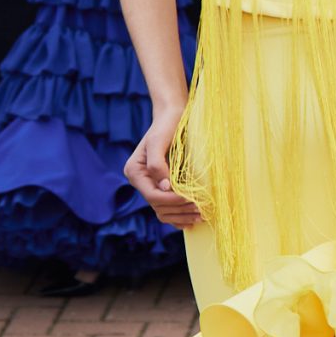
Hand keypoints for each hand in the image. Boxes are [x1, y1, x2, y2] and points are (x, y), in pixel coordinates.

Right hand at [125, 106, 199, 226]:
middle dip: (179, 210)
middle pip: (158, 206)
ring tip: (201, 215)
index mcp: (135, 172)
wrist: (173, 117)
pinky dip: (179, 215)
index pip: (153, 196)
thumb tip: (164, 188)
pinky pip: (168, 209)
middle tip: (201, 210)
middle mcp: (141, 182)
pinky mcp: (163, 187)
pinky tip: (193, 219)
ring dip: (181, 216)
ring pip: (163, 211)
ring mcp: (151, 186)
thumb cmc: (166, 126)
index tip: (191, 199)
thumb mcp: (158, 141)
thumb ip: (157, 164)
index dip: (172, 201)